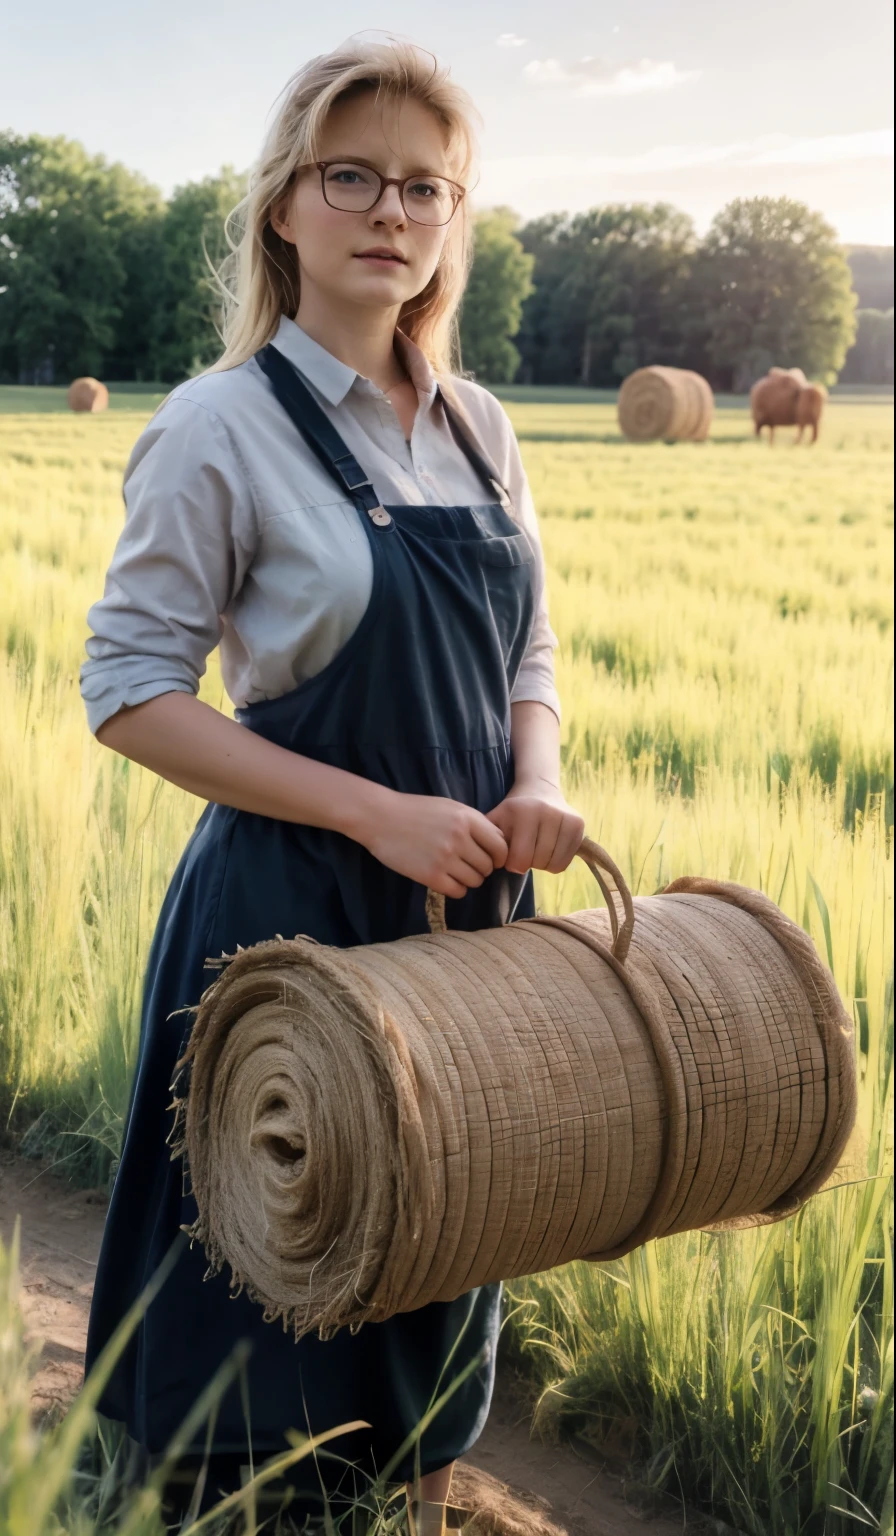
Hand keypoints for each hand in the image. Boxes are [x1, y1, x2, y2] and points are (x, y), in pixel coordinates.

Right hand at [357, 790, 508, 898]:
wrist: (380, 817)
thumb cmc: (415, 811)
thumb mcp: (450, 807)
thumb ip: (474, 823)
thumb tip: (498, 844)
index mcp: (467, 818)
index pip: (500, 846)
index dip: (498, 856)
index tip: (490, 858)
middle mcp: (459, 838)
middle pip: (488, 866)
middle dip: (482, 869)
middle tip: (467, 865)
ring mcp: (445, 858)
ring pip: (475, 881)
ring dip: (468, 880)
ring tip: (454, 872)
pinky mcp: (430, 875)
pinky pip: (458, 891)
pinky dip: (455, 889)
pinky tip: (445, 879)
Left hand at [485, 778, 584, 874]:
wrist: (539, 789)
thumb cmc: (512, 811)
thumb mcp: (495, 820)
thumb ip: (486, 838)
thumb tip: (485, 860)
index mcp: (523, 812)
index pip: (520, 859)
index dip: (512, 863)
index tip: (510, 855)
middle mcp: (547, 812)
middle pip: (538, 863)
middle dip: (528, 863)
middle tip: (524, 852)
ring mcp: (566, 817)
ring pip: (553, 864)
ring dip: (542, 864)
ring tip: (536, 850)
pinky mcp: (579, 824)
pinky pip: (566, 862)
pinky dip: (556, 862)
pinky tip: (549, 849)